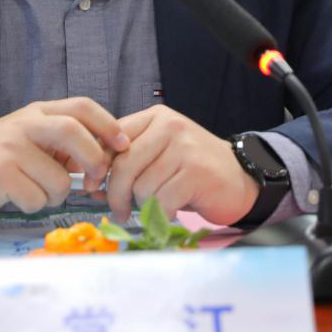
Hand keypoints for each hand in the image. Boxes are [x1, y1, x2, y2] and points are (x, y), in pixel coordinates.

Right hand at [0, 97, 130, 214]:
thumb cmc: (4, 156)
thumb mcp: (34, 139)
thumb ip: (66, 144)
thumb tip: (106, 162)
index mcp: (40, 112)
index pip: (82, 106)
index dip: (109, 124)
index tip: (125, 145)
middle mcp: (26, 124)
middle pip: (73, 132)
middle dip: (94, 159)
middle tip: (97, 181)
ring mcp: (11, 147)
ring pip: (59, 179)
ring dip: (56, 195)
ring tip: (36, 190)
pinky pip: (36, 198)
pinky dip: (34, 205)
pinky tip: (18, 196)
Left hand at [106, 105, 259, 225]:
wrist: (240, 177)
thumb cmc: (191, 169)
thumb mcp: (158, 154)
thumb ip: (129, 160)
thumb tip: (91, 185)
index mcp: (155, 118)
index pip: (112, 138)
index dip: (97, 166)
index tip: (92, 186)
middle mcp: (170, 127)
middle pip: (124, 165)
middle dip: (115, 194)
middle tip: (118, 210)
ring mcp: (185, 148)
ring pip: (142, 186)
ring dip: (143, 206)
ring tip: (154, 208)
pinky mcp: (197, 172)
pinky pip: (163, 201)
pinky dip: (162, 213)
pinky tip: (171, 211)